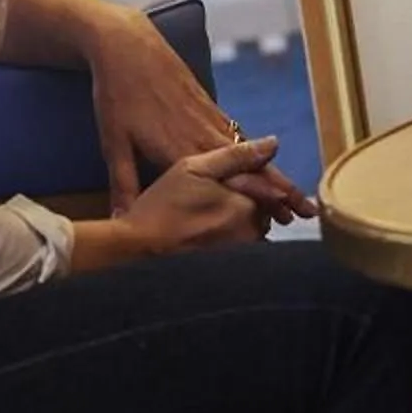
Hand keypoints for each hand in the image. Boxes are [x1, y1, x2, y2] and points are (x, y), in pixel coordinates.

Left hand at [87, 14, 314, 225]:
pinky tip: (268, 164)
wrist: (127, 46)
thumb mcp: (114, 142)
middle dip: (281, 191)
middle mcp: (204, 135)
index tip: (281, 217)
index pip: (230, 180)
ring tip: (295, 195)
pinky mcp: (210, 106)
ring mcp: (210, 118)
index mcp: (183, 149)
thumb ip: (123, 184)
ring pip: (251, 153)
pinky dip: (258, 154)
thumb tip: (120, 222)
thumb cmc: (117, 95)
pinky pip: (240, 135)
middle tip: (307, 211)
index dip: (258, 200)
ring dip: (275, 174)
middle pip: (252, 168)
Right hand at [123, 138, 283, 257]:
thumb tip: (273, 143)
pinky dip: (232, 239)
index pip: (271, 189)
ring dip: (240, 221)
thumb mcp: (193, 168)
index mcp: (247, 205)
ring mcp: (242, 254)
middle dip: (247, 201)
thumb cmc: (163, 205)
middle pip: (263, 210)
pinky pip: (243, 249)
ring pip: (253, 230)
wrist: (138, 249)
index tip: (224, 182)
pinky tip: (207, 235)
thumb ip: (236, 156)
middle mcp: (251, 233)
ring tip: (205, 217)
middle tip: (210, 197)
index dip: (249, 181)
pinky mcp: (230, 269)